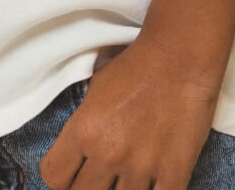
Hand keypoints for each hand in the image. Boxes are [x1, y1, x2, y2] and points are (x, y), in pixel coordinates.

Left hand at [38, 34, 219, 189]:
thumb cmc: (136, 65)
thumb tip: (80, 148)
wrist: (180, 57)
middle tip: (99, 176)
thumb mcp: (95, 87)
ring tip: (128, 173)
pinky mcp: (173, 173)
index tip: (71, 172)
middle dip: (87, 186)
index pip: (54, 177)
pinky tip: (152, 184)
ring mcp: (142, 167)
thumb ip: (84, 123)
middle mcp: (108, 154)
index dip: (61, 177)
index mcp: (84, 130)